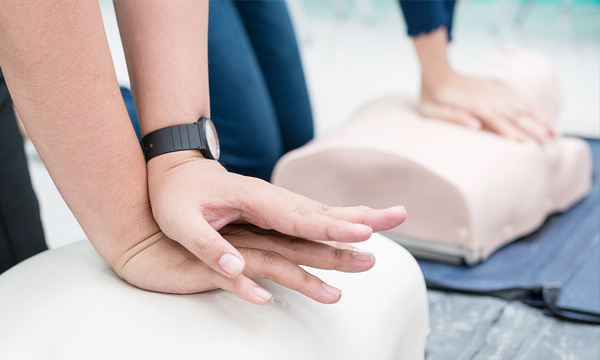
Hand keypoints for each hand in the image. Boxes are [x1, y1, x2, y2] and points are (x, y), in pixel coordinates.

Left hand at [146, 151, 405, 300]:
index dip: (331, 228)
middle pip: (323, 211)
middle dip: (362, 216)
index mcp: (254, 199)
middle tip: (400, 216)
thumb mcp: (179, 222)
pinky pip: (312, 215)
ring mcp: (275, 202)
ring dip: (357, 217)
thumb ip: (207, 245)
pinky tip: (353, 225)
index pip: (299, 218)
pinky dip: (339, 219)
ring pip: (322, 211)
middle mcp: (272, 198)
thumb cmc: (173, 197)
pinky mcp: (274, 208)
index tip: (363, 233)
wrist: (174, 169)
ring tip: (389, 221)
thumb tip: (237, 269)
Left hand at [420, 71, 557, 143]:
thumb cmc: (431, 97)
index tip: (526, 143)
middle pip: (517, 115)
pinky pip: (518, 98)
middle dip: (534, 128)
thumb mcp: (434, 111)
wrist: (437, 72)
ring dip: (540, 118)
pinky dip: (532, 107)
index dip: (511, 133)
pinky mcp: (495, 89)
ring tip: (555, 131)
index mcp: (476, 107)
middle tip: (550, 141)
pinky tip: (540, 115)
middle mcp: (489, 99)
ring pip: (523, 106)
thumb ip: (454, 118)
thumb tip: (476, 125)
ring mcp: (494, 93)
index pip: (498, 122)